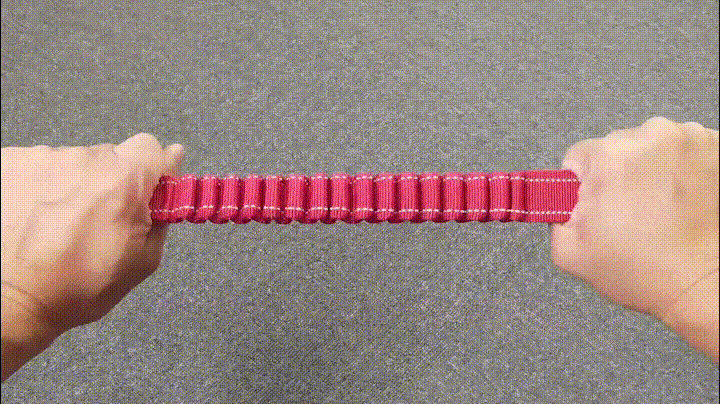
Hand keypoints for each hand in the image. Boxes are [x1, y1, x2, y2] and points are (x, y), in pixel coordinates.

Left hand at [2, 133, 183, 378]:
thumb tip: (170, 179)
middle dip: (110, 185)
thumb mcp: (142, 261)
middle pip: (109, 158)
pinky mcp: (9, 163)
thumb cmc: (73, 288)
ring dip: (71, 188)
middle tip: (98, 222)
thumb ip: (163, 214)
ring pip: (72, 165)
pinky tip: (34, 220)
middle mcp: (83, 161)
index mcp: (123, 181)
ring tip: (58, 226)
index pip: (151, 148)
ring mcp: (42, 159)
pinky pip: (37, 168)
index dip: (152, 170)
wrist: (8, 301)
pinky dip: (38, 189)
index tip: (146, 191)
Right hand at [551, 117, 717, 360]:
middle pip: (620, 147)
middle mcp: (650, 137)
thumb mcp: (571, 254)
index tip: (601, 205)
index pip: (580, 157)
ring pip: (656, 147)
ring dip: (656, 171)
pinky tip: (687, 201)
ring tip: (665, 210)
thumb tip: (556, 201)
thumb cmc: (649, 271)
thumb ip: (553, 217)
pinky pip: (689, 151)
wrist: (710, 284)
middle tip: (635, 214)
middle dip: (623, 176)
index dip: (585, 185)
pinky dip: (688, 171)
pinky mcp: (719, 148)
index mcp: (609, 157)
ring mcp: (690, 139)